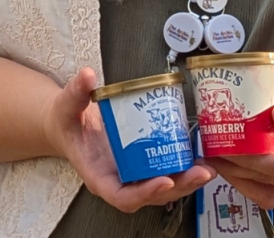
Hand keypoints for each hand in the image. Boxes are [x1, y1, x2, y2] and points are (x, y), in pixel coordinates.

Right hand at [43, 68, 214, 213]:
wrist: (71, 123)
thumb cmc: (67, 122)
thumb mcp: (66, 107)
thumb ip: (75, 93)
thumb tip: (88, 76)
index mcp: (99, 176)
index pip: (123, 196)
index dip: (145, 193)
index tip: (164, 180)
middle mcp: (120, 180)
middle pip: (152, 196)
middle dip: (179, 187)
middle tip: (200, 172)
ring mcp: (134, 174)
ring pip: (165, 187)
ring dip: (188, 181)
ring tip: (207, 167)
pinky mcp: (145, 162)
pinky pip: (167, 170)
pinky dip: (185, 167)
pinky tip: (201, 156)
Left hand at [204, 77, 273, 208]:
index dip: (251, 159)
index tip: (226, 145)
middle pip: (269, 184)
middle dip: (236, 170)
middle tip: (210, 152)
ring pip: (268, 195)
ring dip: (240, 181)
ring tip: (216, 159)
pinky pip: (273, 190)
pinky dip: (251, 180)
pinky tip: (234, 162)